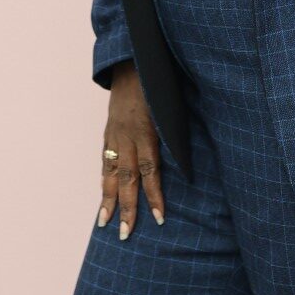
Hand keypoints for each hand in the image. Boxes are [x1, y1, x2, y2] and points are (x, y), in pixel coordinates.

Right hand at [97, 61, 165, 239]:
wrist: (132, 60)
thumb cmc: (159, 82)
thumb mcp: (172, 105)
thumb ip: (176, 131)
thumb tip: (191, 158)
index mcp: (146, 129)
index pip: (150, 170)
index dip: (154, 195)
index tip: (159, 219)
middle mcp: (127, 135)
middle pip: (127, 178)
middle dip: (126, 208)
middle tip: (126, 234)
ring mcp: (115, 134)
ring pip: (110, 172)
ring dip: (108, 200)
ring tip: (105, 223)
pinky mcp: (108, 131)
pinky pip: (105, 160)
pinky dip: (104, 179)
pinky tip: (104, 195)